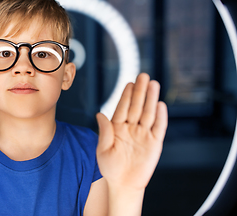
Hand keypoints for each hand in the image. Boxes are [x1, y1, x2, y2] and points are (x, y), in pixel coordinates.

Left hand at [96, 73, 167, 189]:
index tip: (129, 83)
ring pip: (148, 113)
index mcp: (117, 128)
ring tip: (153, 84)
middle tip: (143, 75)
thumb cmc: (110, 168)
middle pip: (137, 106)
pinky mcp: (154, 143)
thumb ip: (104, 131)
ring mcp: (144, 134)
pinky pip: (158, 128)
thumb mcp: (103, 149)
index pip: (123, 108)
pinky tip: (160, 105)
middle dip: (140, 91)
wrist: (123, 184)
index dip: (126, 95)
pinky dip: (160, 117)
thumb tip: (99, 114)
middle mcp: (131, 128)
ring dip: (151, 99)